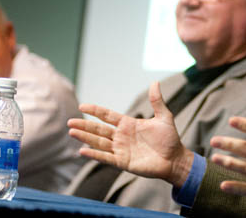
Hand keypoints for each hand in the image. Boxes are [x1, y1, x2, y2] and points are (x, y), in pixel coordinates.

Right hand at [67, 82, 193, 186]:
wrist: (175, 159)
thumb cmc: (170, 139)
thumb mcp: (164, 117)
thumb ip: (157, 101)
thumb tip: (155, 82)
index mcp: (128, 124)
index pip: (107, 115)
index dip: (95, 111)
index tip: (82, 106)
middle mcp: (121, 136)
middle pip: (99, 129)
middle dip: (84, 125)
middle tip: (70, 121)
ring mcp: (121, 149)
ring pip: (99, 142)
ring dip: (85, 138)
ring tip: (72, 132)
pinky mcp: (123, 162)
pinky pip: (105, 157)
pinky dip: (94, 155)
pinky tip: (82, 150)